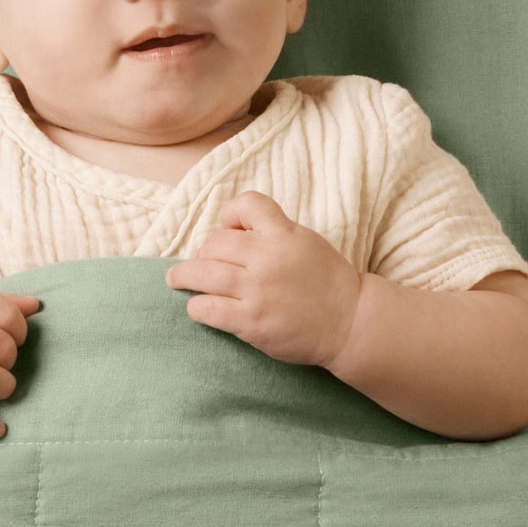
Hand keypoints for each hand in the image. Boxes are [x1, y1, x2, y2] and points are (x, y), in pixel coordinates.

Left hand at [164, 190, 363, 366]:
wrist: (350, 322)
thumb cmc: (328, 282)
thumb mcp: (305, 241)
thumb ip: (273, 232)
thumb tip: (229, 233)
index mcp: (283, 233)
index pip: (246, 204)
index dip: (230, 215)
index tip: (227, 230)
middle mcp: (267, 257)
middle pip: (215, 243)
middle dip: (202, 252)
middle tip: (198, 263)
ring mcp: (257, 290)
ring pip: (202, 273)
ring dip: (184, 276)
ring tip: (177, 279)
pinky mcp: (251, 321)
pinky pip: (208, 308)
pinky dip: (197, 306)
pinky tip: (199, 308)